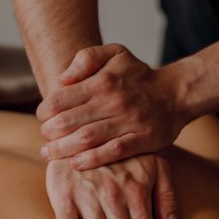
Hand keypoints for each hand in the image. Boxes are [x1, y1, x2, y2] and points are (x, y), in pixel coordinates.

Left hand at [38, 44, 187, 168]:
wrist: (176, 93)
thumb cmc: (138, 76)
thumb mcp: (116, 54)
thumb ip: (87, 58)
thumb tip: (63, 77)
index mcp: (103, 81)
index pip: (62, 98)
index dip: (45, 111)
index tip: (42, 118)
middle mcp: (114, 100)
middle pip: (69, 121)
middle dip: (50, 132)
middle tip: (44, 139)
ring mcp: (129, 121)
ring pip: (87, 138)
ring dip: (63, 149)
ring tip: (49, 154)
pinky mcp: (142, 139)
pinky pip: (113, 151)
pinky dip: (92, 159)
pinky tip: (76, 164)